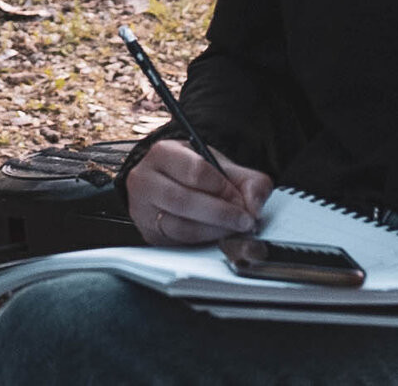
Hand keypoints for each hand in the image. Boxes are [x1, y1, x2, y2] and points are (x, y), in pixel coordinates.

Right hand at [126, 137, 271, 245]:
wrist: (166, 180)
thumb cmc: (191, 170)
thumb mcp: (219, 164)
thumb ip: (246, 180)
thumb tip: (254, 205)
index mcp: (162, 153)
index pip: (195, 171)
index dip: (223, 189)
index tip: (241, 199)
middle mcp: (145, 180)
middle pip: (184, 201)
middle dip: (221, 214)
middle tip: (243, 220)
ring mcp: (143, 209)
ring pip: (179, 226)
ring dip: (214, 231)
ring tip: (233, 228)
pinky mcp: (149, 232)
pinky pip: (178, 242)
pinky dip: (203, 242)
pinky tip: (218, 236)